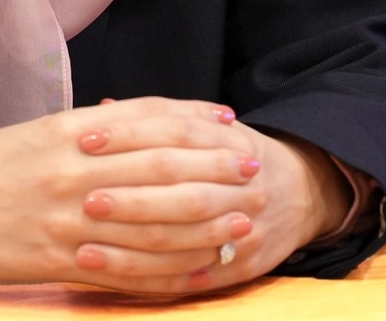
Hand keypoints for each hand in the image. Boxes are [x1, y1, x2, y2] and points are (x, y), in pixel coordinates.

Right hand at [0, 96, 259, 289]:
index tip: (232, 128)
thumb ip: (100, 127)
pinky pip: (128, 269)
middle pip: (161, 172)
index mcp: (70, 132)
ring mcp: (69, 220)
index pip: (148, 124)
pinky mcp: (61, 261)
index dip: (196, 125)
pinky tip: (198, 267)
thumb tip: (157, 119)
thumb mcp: (45, 130)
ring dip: (205, 223)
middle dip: (214, 171)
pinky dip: (168, 270)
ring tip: (242, 220)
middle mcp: (74, 173)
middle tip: (253, 170)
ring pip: (153, 224)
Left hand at [74, 109, 352, 293]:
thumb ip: (159, 118)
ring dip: (131, 245)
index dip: (128, 135)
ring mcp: (242, 228)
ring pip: (183, 238)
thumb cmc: (235, 155)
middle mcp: (241, 184)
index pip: (174, 132)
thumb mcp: (211, 126)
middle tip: (84, 198)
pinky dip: (146, 277)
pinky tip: (110, 275)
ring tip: (83, 246)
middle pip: (181, 190)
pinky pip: (187, 276)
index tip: (84, 139)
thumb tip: (102, 109)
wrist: (302, 193)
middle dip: (131, 196)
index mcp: (230, 141)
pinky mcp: (237, 267)